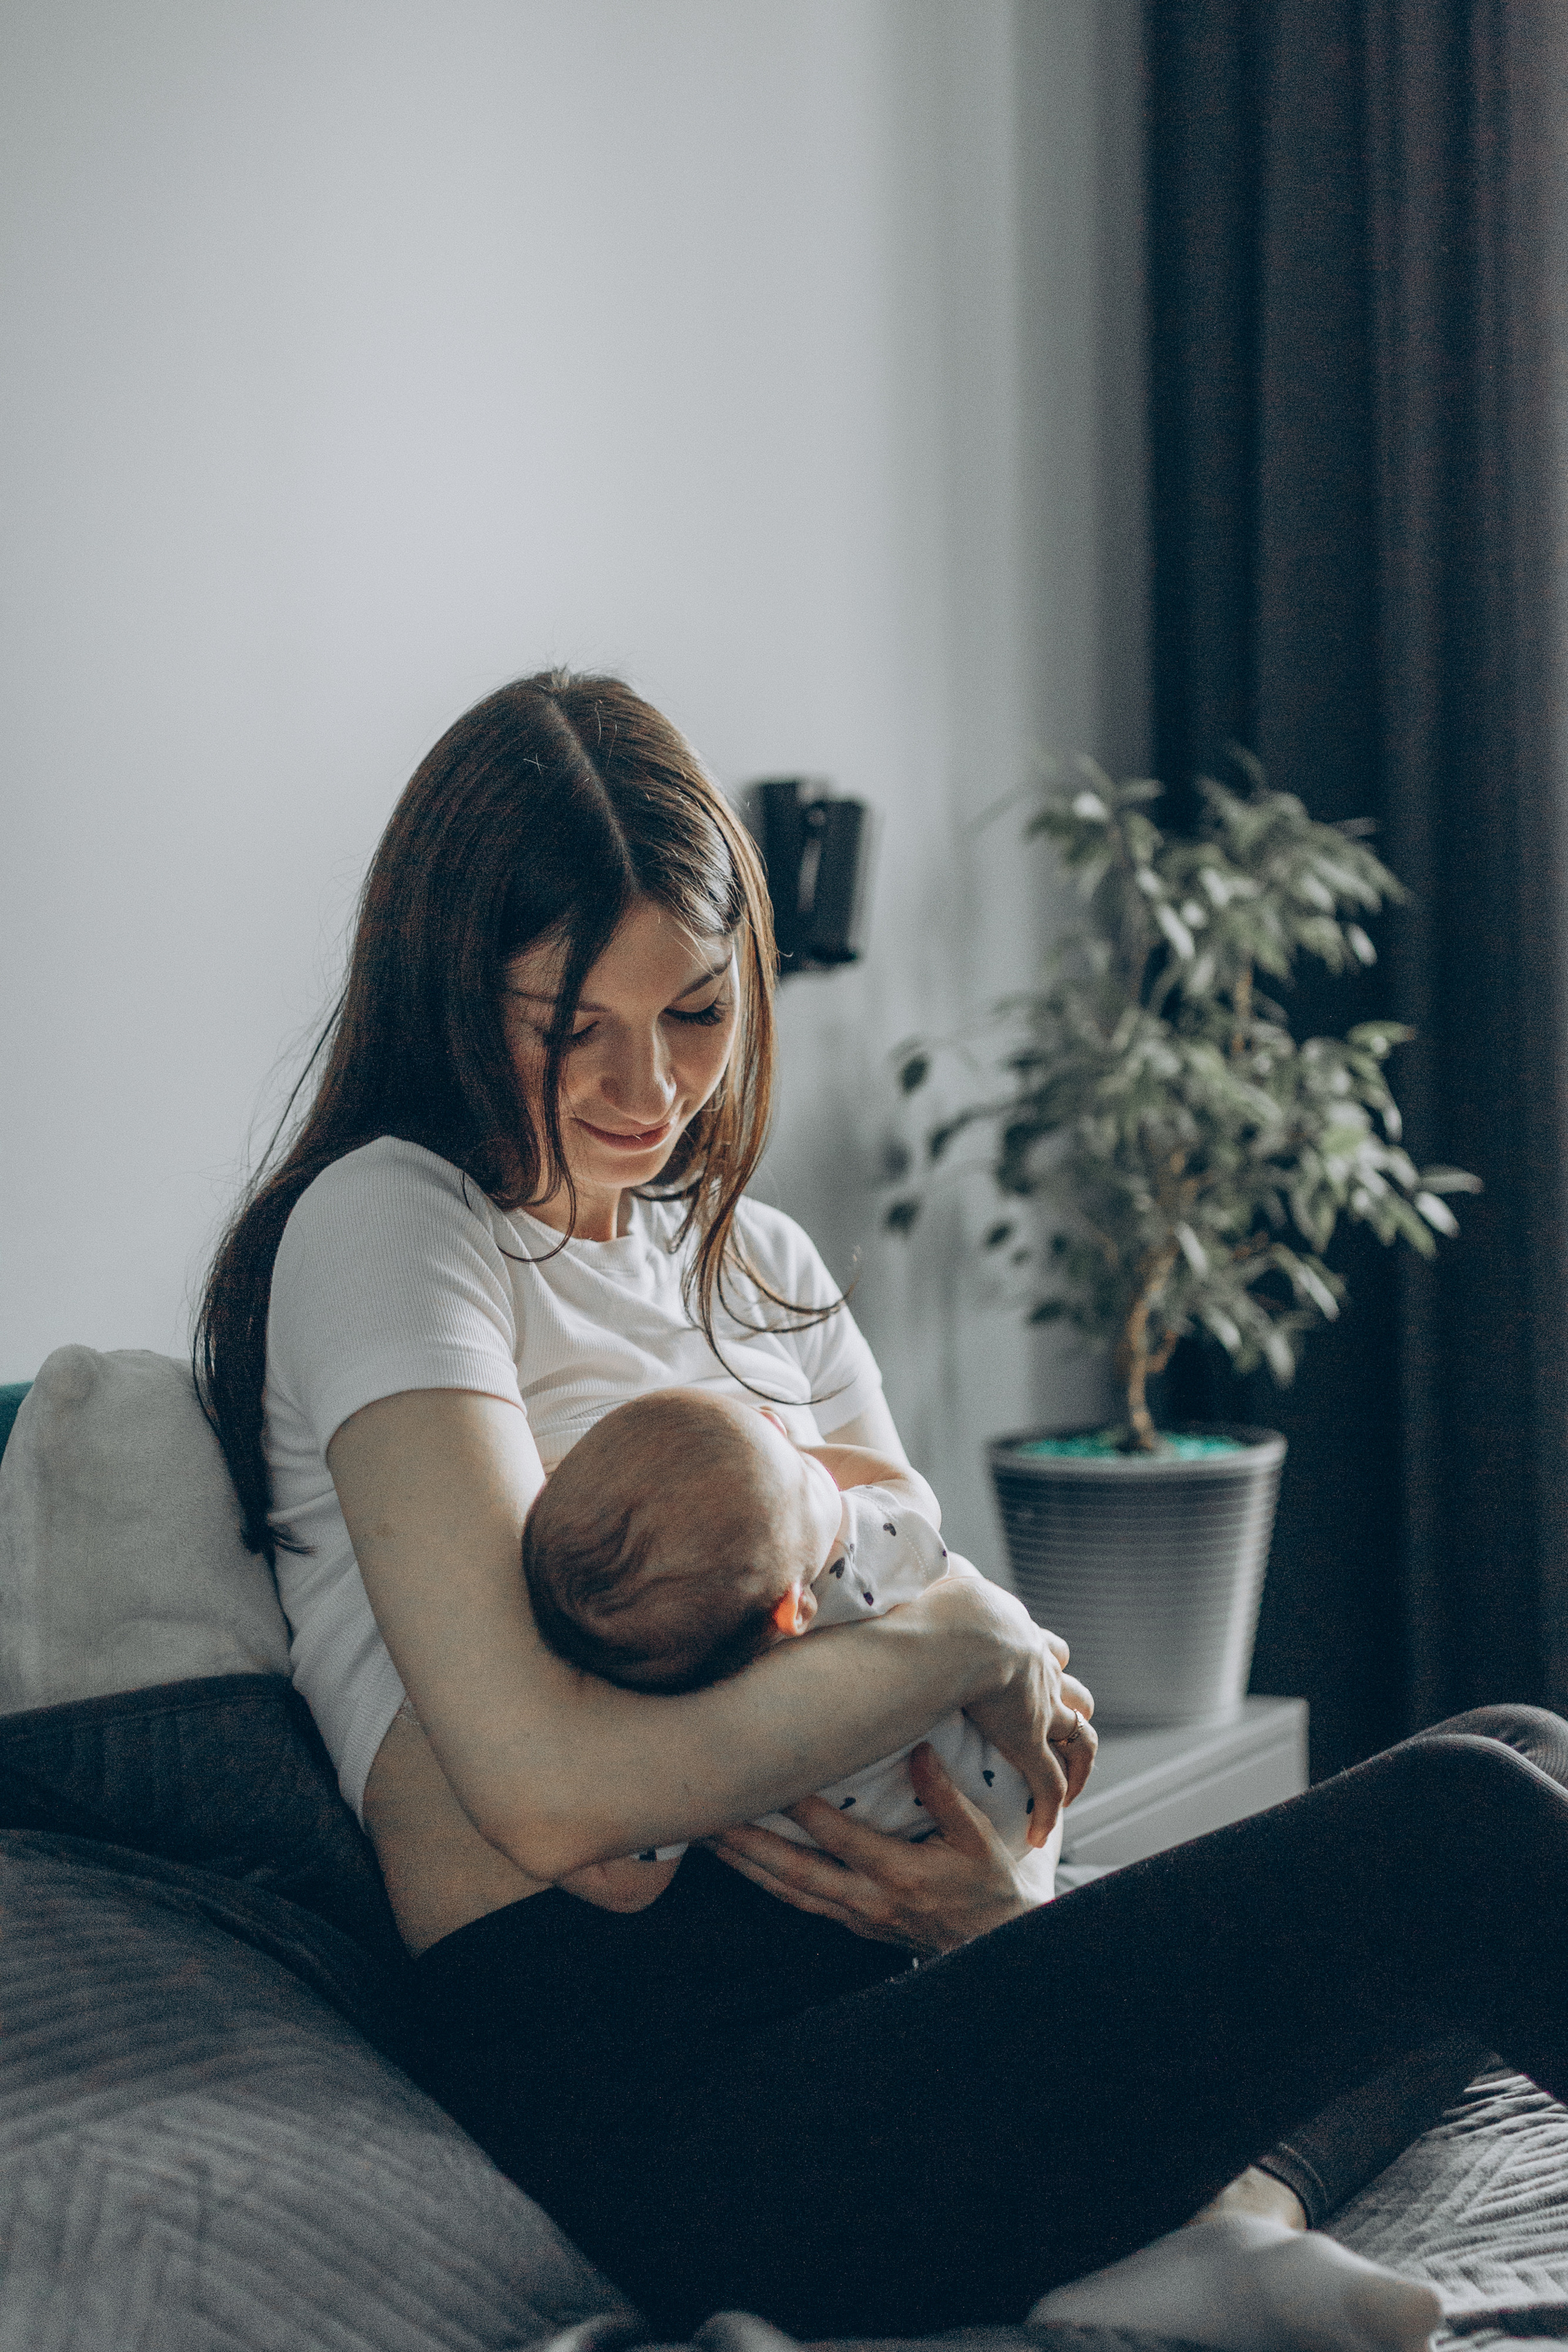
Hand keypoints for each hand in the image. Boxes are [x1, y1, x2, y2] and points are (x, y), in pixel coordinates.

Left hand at [708, 1742, 1049, 1955]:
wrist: (996, 1944)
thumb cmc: (989, 1884)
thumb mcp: (979, 1837)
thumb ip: (945, 1794)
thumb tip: (918, 1748)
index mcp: (901, 1875)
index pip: (839, 1837)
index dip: (802, 1807)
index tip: (770, 1773)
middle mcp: (870, 1901)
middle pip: (795, 1872)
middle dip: (748, 1844)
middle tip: (708, 1816)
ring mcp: (856, 1918)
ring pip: (789, 1891)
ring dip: (746, 1865)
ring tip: (706, 1838)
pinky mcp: (852, 1925)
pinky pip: (800, 1902)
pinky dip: (766, 1882)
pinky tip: (741, 1864)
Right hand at [934, 1564, 1096, 1841]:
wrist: (967, 1635)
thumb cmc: (946, 1606)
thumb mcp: (944, 1581)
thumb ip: (931, 1577)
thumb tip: (907, 1560)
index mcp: (1018, 1634)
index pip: (1044, 1647)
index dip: (1044, 1661)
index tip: (1036, 1671)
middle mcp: (1037, 1669)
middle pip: (1070, 1688)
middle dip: (1071, 1704)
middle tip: (1061, 1724)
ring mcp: (1038, 1707)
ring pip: (1077, 1736)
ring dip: (1076, 1761)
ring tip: (1069, 1785)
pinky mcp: (1030, 1744)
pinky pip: (1048, 1784)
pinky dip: (1048, 1809)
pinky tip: (1039, 1834)